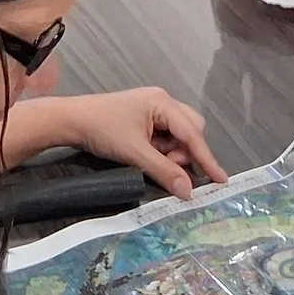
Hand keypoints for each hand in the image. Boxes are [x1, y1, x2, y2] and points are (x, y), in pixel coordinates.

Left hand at [54, 88, 227, 200]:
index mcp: (163, 103)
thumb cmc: (102, 130)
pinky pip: (165, 136)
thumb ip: (164, 171)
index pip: (193, 134)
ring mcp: (153, 110)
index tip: (222, 180)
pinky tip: (148, 157)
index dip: (207, 158)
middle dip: (186, 152)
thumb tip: (188, 191)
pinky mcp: (144, 119)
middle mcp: (162, 102)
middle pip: (191, 130)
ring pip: (179, 135)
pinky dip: (162, 150)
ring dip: (172, 153)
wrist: (71, 120)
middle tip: (169, 166)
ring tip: (153, 161)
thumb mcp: (135, 153)